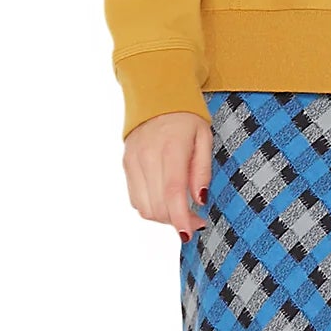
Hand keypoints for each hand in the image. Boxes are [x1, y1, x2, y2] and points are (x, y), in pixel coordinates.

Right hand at [123, 111, 212, 238]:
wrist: (156, 97)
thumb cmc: (186, 118)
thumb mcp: (204, 138)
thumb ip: (202, 170)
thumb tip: (200, 200)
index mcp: (171, 148)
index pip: (172, 191)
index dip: (180, 217)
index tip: (189, 233)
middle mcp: (147, 156)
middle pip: (157, 204)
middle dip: (176, 221)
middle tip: (196, 221)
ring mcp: (133, 161)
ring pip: (144, 206)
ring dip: (163, 217)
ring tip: (181, 211)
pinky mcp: (126, 164)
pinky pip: (135, 198)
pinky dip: (151, 207)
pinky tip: (165, 201)